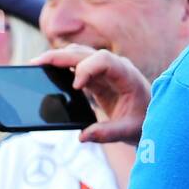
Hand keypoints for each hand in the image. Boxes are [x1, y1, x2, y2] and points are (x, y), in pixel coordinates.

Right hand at [31, 45, 150, 144]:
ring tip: (36, 65)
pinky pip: (75, 67)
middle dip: (60, 57)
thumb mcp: (129, 131)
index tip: (75, 87)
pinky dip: (59, 67)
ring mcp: (103, 70)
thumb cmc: (145, 121)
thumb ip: (107, 133)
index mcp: (126, 74)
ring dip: (56, 58)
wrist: (152, 117)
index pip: (103, 60)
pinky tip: (44, 72)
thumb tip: (83, 136)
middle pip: (84, 53)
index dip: (87, 69)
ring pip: (77, 55)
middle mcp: (114, 66)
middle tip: (36, 63)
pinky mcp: (95, 78)